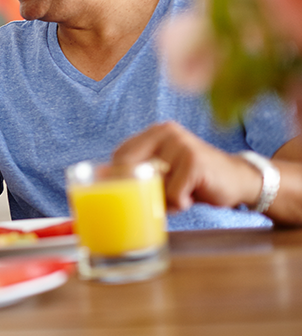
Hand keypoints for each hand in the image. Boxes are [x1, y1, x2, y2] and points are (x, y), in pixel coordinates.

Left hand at [112, 121, 260, 210]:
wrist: (238, 180)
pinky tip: (193, 195)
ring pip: (152, 185)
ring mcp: (181, 144)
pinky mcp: (194, 161)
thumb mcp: (163, 171)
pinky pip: (173, 194)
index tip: (132, 192)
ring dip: (164, 200)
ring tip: (181, 194)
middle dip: (142, 190)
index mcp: (154, 133)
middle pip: (130, 169)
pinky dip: (180, 203)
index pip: (120, 156)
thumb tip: (98, 175)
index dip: (122, 179)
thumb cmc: (193, 179)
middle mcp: (166, 132)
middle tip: (160, 197)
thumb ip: (137, 170)